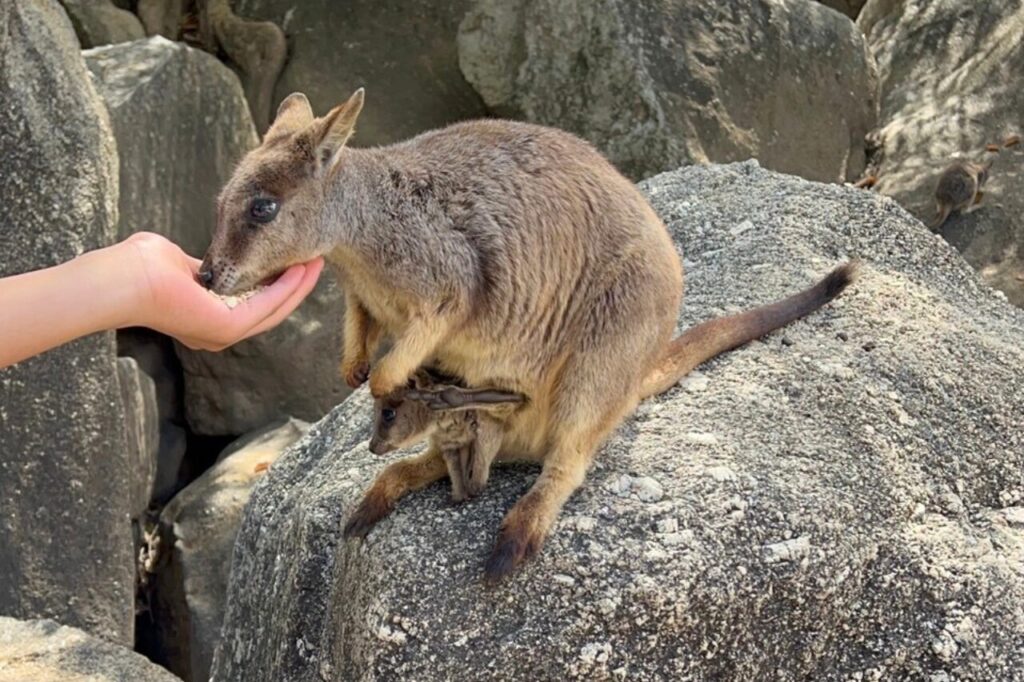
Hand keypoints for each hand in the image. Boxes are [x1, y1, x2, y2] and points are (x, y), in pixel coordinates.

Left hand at [123, 232, 322, 350]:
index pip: (253, 303)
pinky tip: (300, 270)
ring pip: (274, 309)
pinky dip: (287, 288)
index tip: (297, 262)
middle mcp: (218, 332)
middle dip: (296, 286)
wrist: (121, 279)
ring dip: (298, 286)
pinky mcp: (227, 326)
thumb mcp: (178, 261)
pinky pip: (267, 306)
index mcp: (207, 318)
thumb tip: (210, 261)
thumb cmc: (137, 267)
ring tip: (316, 263)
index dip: (278, 284)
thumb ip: (203, 265)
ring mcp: (223, 333)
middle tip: (317, 262)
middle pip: (271, 310)